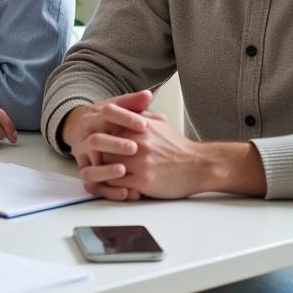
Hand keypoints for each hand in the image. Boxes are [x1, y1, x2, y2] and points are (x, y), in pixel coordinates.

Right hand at [62, 90, 154, 201]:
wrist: (81, 128)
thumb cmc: (106, 120)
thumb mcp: (118, 108)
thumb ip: (133, 102)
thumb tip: (148, 94)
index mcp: (96, 116)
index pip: (109, 113)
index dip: (126, 119)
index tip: (144, 124)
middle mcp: (87, 135)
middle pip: (96, 140)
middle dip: (115, 145)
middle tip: (135, 148)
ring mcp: (83, 155)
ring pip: (90, 165)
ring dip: (107, 170)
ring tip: (124, 171)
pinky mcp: (85, 171)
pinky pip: (92, 184)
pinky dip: (107, 190)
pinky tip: (124, 193)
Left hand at [79, 110, 206, 199]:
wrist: (199, 166)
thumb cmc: (179, 146)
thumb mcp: (160, 123)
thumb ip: (141, 115)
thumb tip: (125, 108)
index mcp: (141, 125)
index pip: (109, 114)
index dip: (100, 121)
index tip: (96, 129)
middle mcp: (138, 141)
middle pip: (103, 143)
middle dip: (98, 150)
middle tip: (93, 155)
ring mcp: (139, 162)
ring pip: (107, 165)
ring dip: (102, 170)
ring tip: (99, 172)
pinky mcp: (142, 181)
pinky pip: (116, 183)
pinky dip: (111, 185)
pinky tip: (112, 185)